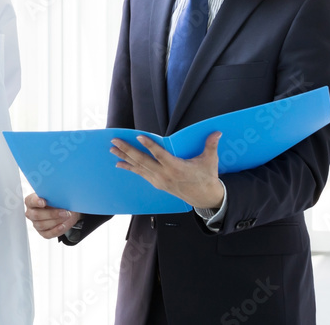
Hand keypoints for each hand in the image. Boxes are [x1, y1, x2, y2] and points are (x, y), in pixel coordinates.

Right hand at [23, 192, 80, 238]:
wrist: (65, 210)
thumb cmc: (57, 201)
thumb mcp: (56, 196)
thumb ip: (53, 195)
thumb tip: (58, 195)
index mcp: (31, 201)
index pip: (30, 201)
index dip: (36, 202)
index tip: (44, 202)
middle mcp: (31, 213)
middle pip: (36, 215)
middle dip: (51, 214)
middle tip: (64, 211)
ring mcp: (36, 223)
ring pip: (42, 225)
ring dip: (56, 221)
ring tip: (66, 216)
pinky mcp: (42, 232)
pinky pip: (47, 234)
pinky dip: (56, 230)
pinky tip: (62, 226)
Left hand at [110, 132, 224, 209]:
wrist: (205, 198)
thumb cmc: (206, 177)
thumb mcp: (210, 161)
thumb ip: (210, 145)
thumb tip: (217, 132)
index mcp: (176, 167)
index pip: (160, 154)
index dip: (149, 145)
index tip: (139, 136)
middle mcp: (164, 174)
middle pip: (142, 160)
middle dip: (127, 150)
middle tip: (115, 141)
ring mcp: (159, 180)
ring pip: (138, 167)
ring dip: (124, 157)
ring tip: (112, 150)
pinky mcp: (157, 183)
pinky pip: (140, 174)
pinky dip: (130, 168)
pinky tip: (120, 163)